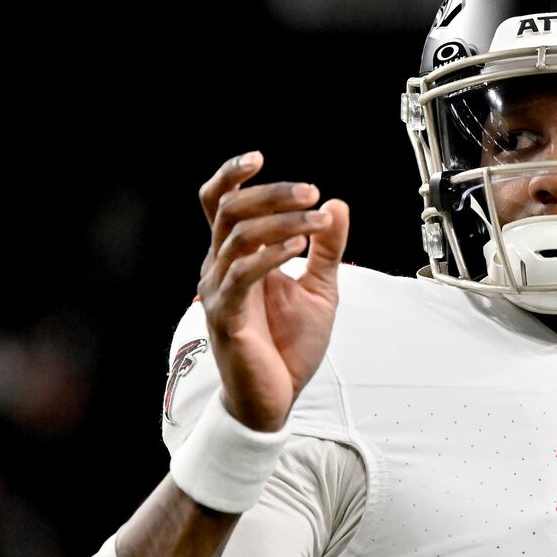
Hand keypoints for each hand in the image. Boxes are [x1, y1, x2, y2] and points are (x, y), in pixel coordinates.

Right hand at [196, 152, 349, 431]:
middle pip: (229, 210)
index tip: (258, 157)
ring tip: (318, 219)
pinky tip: (298, 247)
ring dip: (282, 221)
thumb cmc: (289, 347)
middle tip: (311, 192)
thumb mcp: (320, 289)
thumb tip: (337, 205)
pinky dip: (271, 254)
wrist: (276, 399)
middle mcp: (221, 268)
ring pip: (238, 236)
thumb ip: (327, 248)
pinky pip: (242, 274)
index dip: (230, 176)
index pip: (219, 205)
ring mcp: (220, 291)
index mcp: (236, 257)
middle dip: (271, 193)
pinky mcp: (227, 316)